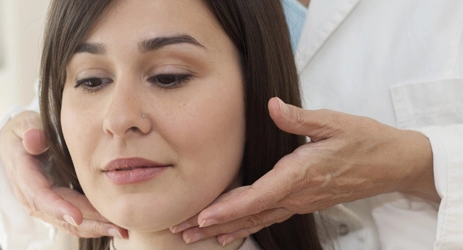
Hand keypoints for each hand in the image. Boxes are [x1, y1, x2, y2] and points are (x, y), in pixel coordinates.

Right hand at [0, 111, 127, 237]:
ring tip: (120, 230)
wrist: (16, 144)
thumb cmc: (24, 131)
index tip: (76, 217)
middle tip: (115, 227)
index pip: (39, 196)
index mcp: (24, 175)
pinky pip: (72, 222)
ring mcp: (42, 205)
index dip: (57, 207)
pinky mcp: (54, 208)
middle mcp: (31, 196)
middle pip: (59, 215)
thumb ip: (30, 130)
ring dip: (95, 228)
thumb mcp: (23, 124)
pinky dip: (93, 225)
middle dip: (88, 222)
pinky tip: (113, 227)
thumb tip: (35, 138)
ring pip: (68, 223)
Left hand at [171, 97, 435, 244]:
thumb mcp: (335, 122)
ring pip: (255, 220)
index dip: (230, 208)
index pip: (259, 196)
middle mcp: (296, 195)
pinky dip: (243, 225)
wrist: (394, 163)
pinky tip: (226, 233)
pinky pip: (266, 218)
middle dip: (213, 224)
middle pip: (249, 214)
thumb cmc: (365, 141)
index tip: (203, 216)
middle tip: (181, 230)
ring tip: (192, 236)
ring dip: (222, 229)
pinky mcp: (301, 203)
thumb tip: (272, 106)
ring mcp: (299, 202)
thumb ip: (300, 118)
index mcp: (300, 175)